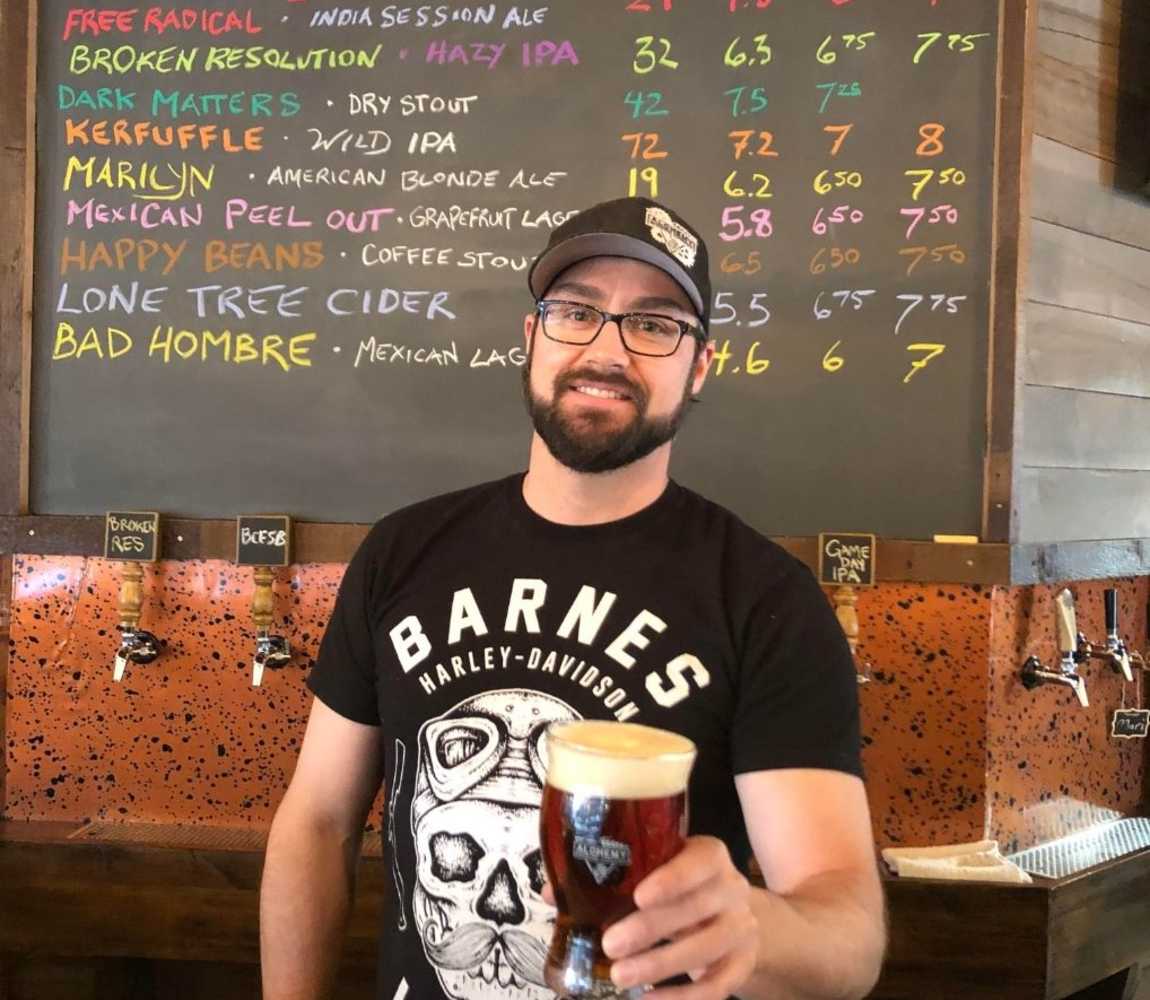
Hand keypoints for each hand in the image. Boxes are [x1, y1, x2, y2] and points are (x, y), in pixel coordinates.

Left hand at [600, 836, 759, 999]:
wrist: (732, 915)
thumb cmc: (683, 887)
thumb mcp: (664, 870)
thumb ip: (624, 877)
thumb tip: (561, 894)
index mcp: (710, 856)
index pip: (699, 862)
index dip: (672, 879)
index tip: (639, 897)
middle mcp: (732, 888)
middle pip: (695, 909)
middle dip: (649, 929)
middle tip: (610, 944)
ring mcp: (741, 928)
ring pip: (704, 949)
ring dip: (659, 965)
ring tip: (620, 975)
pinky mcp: (742, 964)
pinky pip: (715, 986)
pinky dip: (681, 998)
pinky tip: (648, 999)